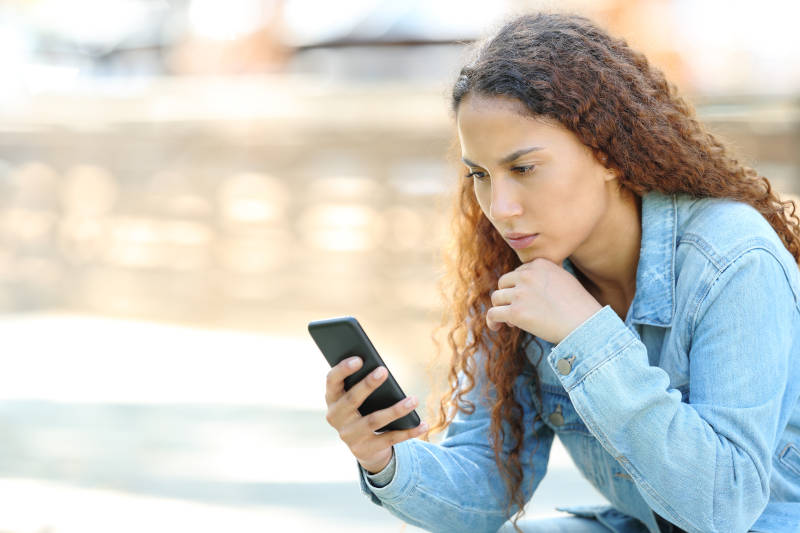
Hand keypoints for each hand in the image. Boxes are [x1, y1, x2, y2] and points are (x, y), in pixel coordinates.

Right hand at [324, 357, 427, 473]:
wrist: (364, 446)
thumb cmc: (363, 409)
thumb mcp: (358, 396)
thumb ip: (362, 383)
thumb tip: (381, 370)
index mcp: (332, 399)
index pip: (332, 381)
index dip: (343, 369)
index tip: (359, 359)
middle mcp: (336, 418)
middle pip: (351, 400)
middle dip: (367, 384)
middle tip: (384, 370)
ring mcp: (349, 435)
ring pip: (374, 420)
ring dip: (396, 410)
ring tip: (414, 399)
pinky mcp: (366, 449)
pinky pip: (390, 439)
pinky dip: (408, 431)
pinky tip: (422, 424)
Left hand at [487, 258, 602, 344]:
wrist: (585, 325)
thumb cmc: (578, 306)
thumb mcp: (562, 279)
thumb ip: (543, 276)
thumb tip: (522, 283)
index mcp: (539, 264)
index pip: (518, 273)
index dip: (520, 287)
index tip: (528, 300)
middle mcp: (527, 275)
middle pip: (503, 283)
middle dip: (508, 296)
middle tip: (518, 310)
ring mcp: (520, 293)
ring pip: (496, 298)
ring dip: (502, 308)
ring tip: (512, 321)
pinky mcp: (516, 312)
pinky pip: (493, 313)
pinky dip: (491, 321)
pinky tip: (496, 328)